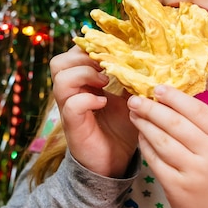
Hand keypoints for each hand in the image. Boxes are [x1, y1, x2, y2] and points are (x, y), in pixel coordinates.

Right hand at [51, 45, 137, 177]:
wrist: (116, 161)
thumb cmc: (123, 127)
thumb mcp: (131, 97)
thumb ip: (132, 78)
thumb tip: (148, 57)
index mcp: (84, 82)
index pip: (73, 53)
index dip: (89, 47)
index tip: (111, 51)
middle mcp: (72, 92)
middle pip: (59, 62)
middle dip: (83, 58)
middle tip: (105, 66)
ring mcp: (69, 108)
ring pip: (61, 78)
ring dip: (85, 74)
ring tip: (104, 82)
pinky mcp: (74, 125)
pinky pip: (72, 104)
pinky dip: (88, 99)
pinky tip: (103, 102)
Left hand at [128, 85, 207, 207]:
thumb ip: (201, 123)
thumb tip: (170, 99)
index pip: (197, 110)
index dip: (175, 97)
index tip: (157, 88)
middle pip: (175, 124)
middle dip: (152, 109)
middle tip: (135, 99)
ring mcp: (193, 172)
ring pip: (162, 141)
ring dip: (145, 125)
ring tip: (134, 114)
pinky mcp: (177, 187)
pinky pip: (156, 161)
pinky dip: (145, 146)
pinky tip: (140, 136)